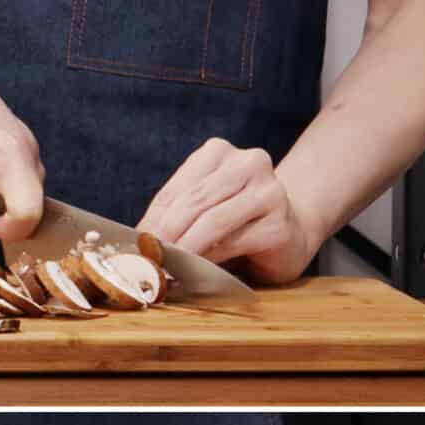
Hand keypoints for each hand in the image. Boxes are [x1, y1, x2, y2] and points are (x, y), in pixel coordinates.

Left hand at [139, 139, 318, 285]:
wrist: (291, 232)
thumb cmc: (237, 223)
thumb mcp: (202, 211)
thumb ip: (175, 218)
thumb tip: (138, 240)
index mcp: (220, 153)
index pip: (175, 189)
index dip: (151, 220)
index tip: (133, 244)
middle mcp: (248, 163)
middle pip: (193, 202)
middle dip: (164, 234)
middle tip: (146, 259)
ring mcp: (269, 191)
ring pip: (212, 221)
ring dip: (184, 248)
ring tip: (165, 266)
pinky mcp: (279, 223)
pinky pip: (235, 243)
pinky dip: (211, 259)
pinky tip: (196, 270)